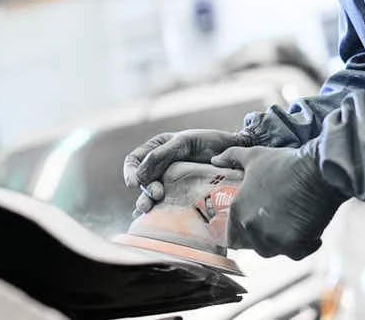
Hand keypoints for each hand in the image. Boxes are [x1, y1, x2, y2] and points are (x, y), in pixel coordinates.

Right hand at [123, 129, 252, 214]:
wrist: (235, 153)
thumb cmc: (210, 141)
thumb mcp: (184, 142)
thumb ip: (161, 154)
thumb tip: (139, 174)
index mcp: (157, 149)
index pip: (134, 160)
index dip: (129, 171)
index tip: (133, 182)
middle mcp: (161, 167)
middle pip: (142, 182)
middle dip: (144, 190)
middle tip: (156, 195)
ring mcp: (171, 183)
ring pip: (152, 196)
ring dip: (148, 204)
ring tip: (148, 211)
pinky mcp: (183, 197)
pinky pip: (167, 206)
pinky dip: (159, 214)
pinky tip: (154, 222)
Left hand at [211, 143, 345, 259]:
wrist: (317, 171)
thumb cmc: (284, 162)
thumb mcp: (254, 156)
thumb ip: (231, 157)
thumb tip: (215, 160)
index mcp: (238, 210)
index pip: (233, 236)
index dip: (245, 232)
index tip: (259, 225)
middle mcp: (251, 228)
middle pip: (254, 244)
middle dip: (265, 237)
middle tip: (279, 223)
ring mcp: (272, 239)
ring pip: (274, 250)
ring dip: (283, 242)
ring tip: (294, 225)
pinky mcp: (293, 245)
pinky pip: (297, 253)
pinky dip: (305, 245)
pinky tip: (311, 232)